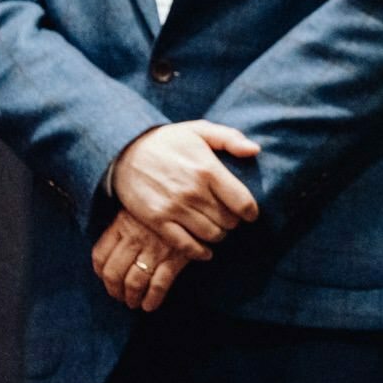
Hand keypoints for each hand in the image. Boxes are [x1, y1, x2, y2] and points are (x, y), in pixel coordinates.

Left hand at [91, 209, 188, 310]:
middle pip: (113, 273)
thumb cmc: (166, 202)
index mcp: (123, 224)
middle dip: (115, 291)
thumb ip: (124, 225)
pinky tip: (150, 305)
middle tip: (120, 297)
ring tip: (135, 303)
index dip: (100, 273)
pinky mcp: (175, 256)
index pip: (100, 256)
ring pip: (134, 282)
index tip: (106, 280)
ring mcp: (155, 248)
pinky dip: (152, 298)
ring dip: (132, 298)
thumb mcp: (140, 206)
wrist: (197, 199)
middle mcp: (135, 237)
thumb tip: (111, 251)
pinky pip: (159, 284)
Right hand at [112, 120, 261, 259]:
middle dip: (233, 222)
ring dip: (218, 236)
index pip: (242, 201)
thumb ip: (230, 138)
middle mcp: (193, 191)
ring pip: (210, 234)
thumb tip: (255, 150)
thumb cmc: (169, 140)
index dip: (251, 212)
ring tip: (217, 229)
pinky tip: (205, 251)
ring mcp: (174, 208)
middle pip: (227, 220)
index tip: (250, 214)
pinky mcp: (157, 221)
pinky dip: (198, 252)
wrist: (126, 151)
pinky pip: (184, 245)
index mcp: (208, 169)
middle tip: (230, 219)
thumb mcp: (200, 130)